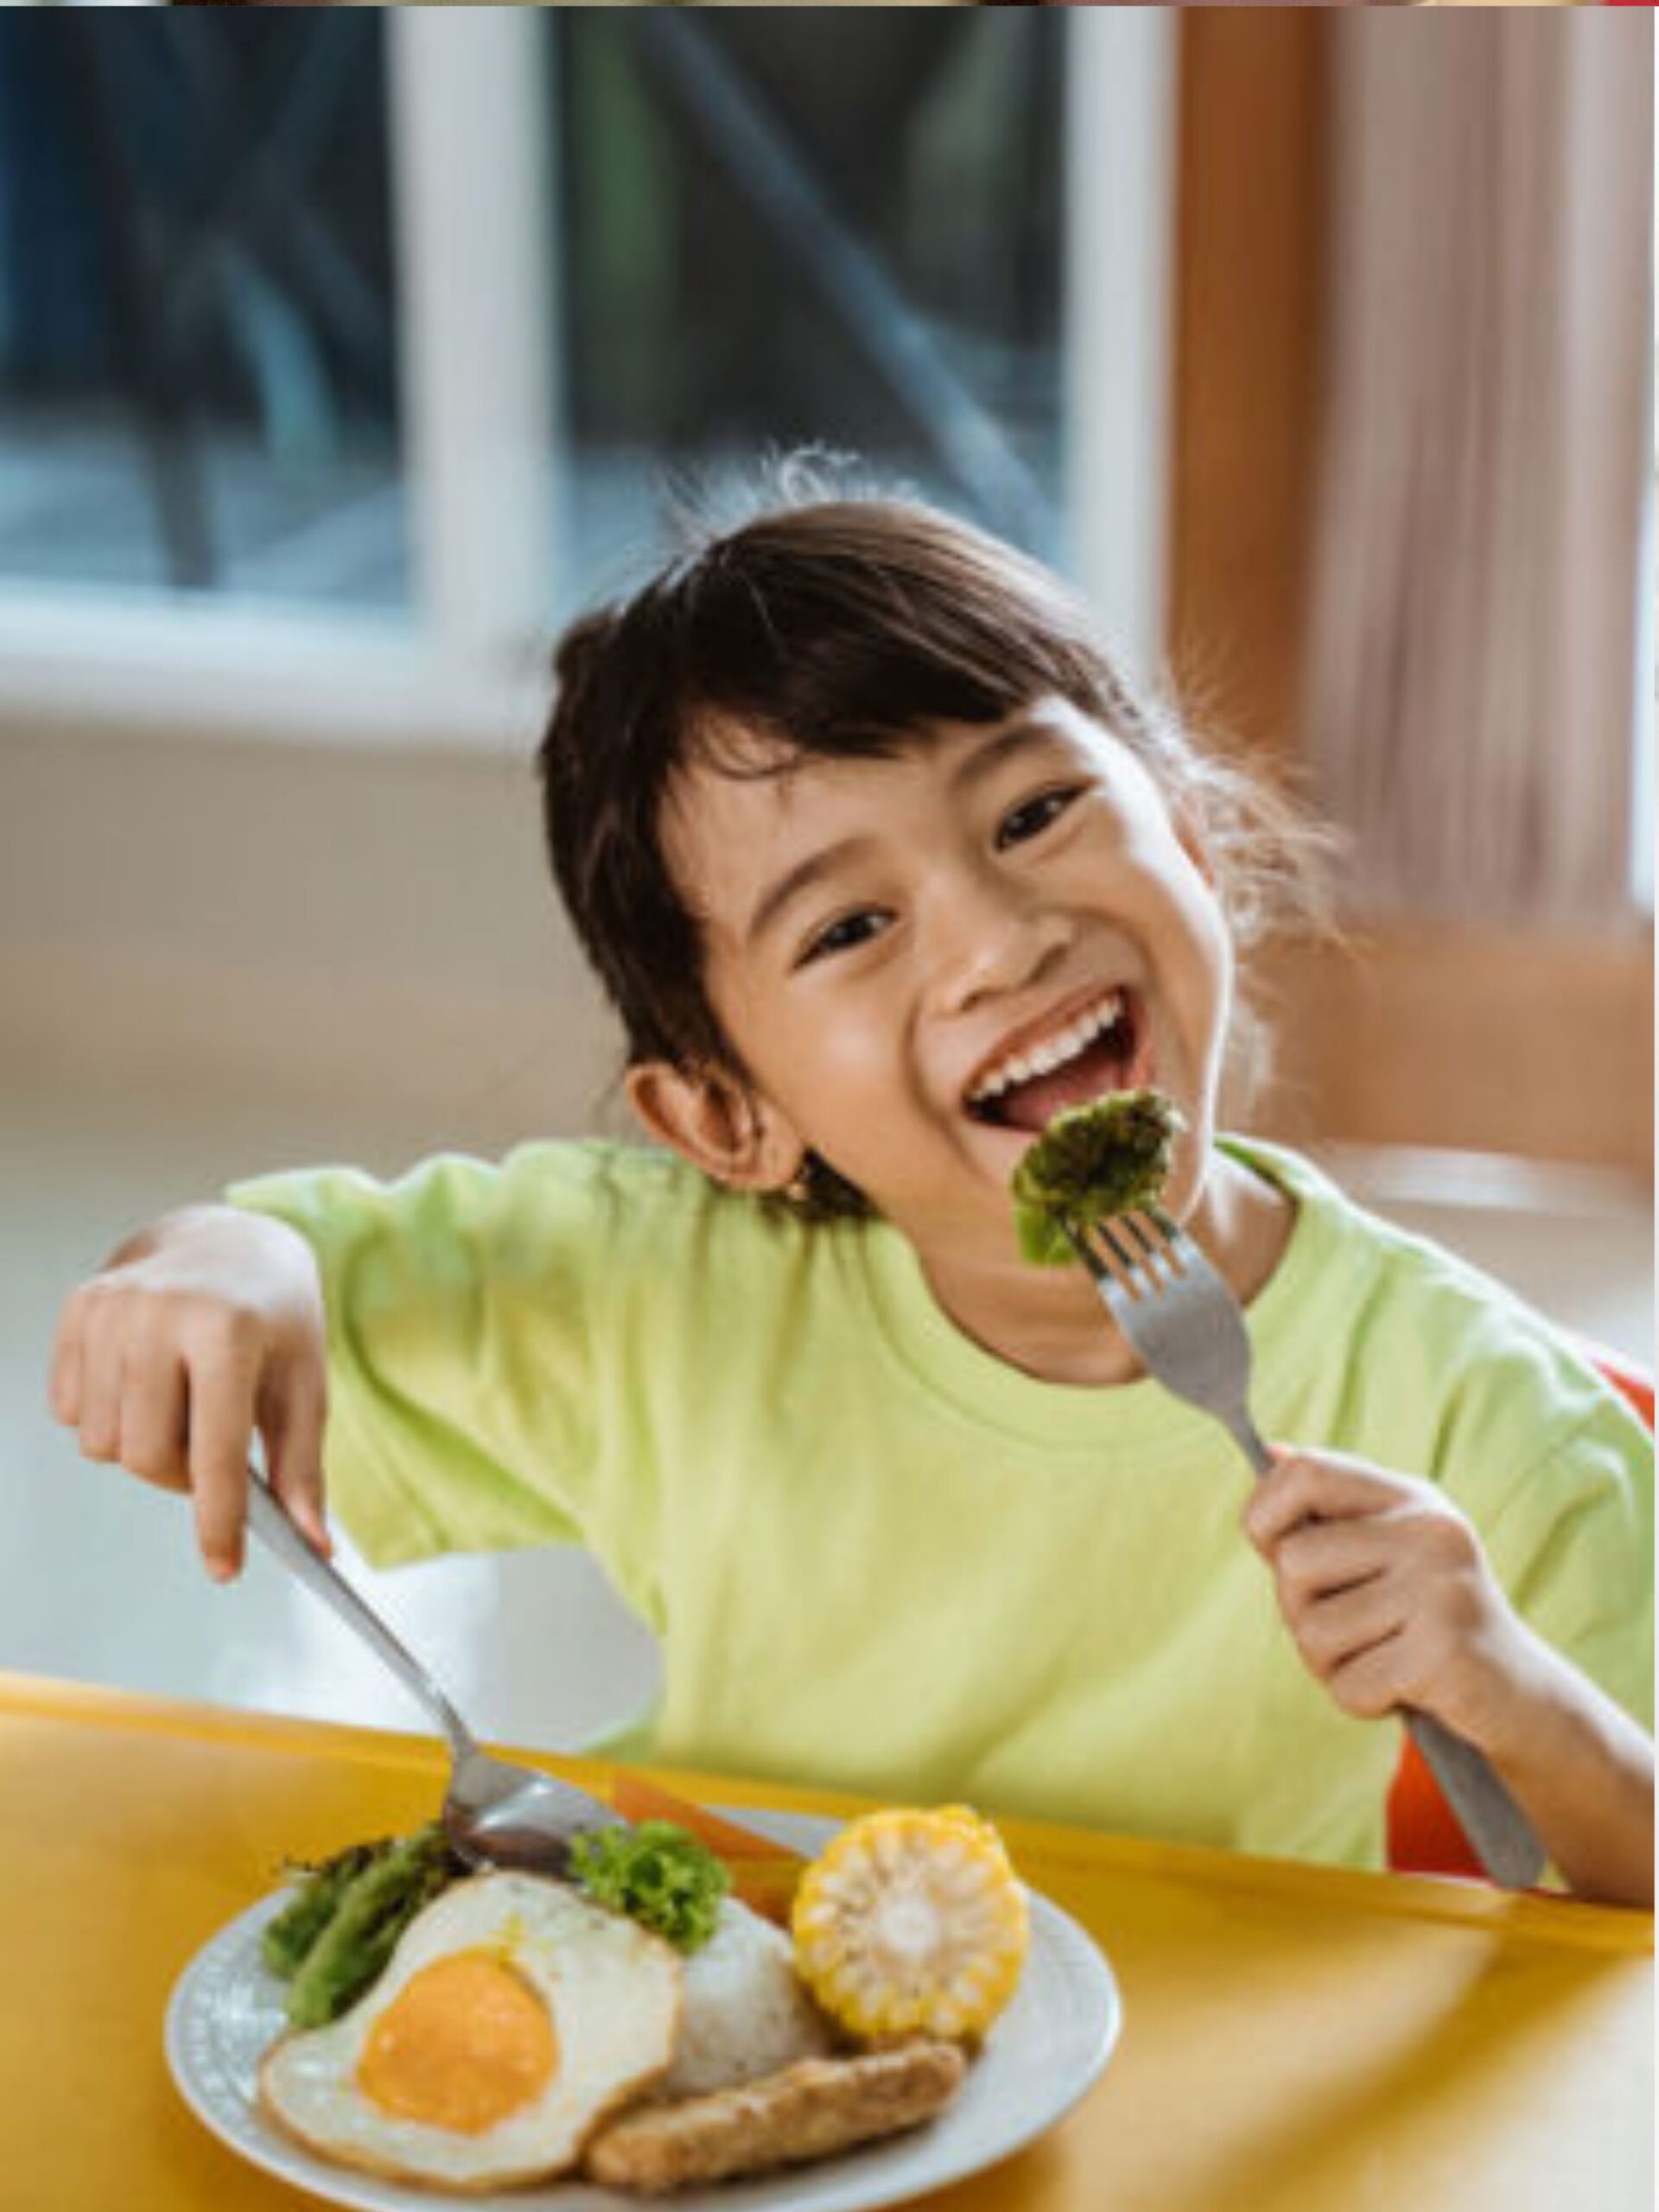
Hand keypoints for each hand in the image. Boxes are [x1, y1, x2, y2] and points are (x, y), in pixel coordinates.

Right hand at [48, 1205, 329, 1582]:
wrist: (228, 1240)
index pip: (216, 1451)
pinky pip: (70, 1412)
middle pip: (148, 1457)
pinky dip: (107, 1418)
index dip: (219, 1521)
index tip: (225, 1568)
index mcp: (229, 1329)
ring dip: (143, 1449)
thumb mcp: (304, 1382)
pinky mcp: (79, 1309)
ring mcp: (112, 1308)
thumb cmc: (275, 1317)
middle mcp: (162, 1313)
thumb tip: (316, 1544)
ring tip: (181, 1409)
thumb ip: (303, 1467)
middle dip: (180, 1478)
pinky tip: (145, 1383)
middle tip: (209, 1454)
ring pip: (103, 1443)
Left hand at [1243, 1447, 1537, 1750]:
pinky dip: (1363, 1700)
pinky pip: (1348, 1684)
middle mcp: (1429, 1531)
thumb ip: (1327, 1514)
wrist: (1520, 1695)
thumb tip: (1270, 1454)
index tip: (1270, 1548)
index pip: (1306, 1473)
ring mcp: (1440, 1588)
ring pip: (1313, 1631)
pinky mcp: (1444, 1652)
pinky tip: (1406, 1690)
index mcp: (1409, 1498)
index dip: (1263, 1513)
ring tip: (1382, 1659)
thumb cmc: (1428, 1624)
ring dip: (1331, 1664)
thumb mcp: (1386, 1553)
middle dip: (1298, 1610)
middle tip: (1351, 1630)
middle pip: (1293, 1561)